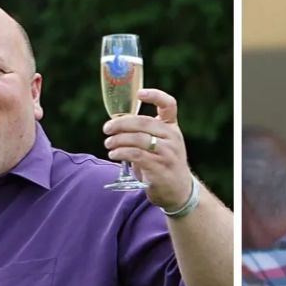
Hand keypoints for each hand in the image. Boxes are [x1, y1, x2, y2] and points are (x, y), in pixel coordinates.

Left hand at [102, 88, 193, 209]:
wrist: (179, 191)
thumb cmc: (164, 164)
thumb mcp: (162, 144)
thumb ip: (145, 133)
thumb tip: (116, 124)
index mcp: (172, 127)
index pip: (169, 104)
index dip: (155, 95)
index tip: (139, 94)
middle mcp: (172, 137)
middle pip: (143, 122)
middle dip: (120, 124)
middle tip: (106, 129)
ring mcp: (167, 152)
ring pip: (137, 139)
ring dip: (117, 140)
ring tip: (108, 144)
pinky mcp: (159, 167)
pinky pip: (135, 154)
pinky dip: (120, 153)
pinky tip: (114, 155)